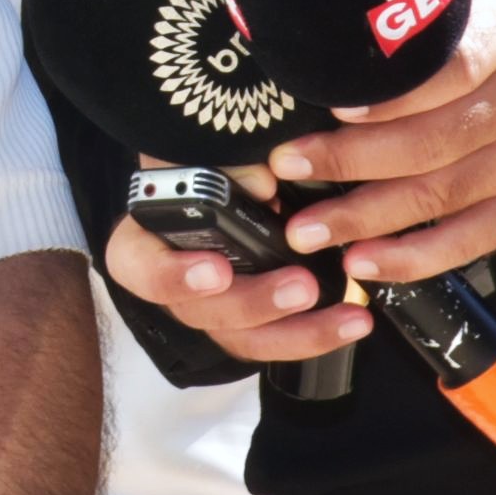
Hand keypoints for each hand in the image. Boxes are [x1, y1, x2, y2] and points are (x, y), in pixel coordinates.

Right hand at [102, 157, 372, 364]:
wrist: (219, 181)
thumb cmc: (201, 166)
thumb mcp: (202, 153)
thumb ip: (226, 164)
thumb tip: (263, 184)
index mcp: (144, 242)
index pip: (141, 269)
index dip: (175, 275)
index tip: (216, 270)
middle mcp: (175, 287)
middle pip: (204, 313)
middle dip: (257, 302)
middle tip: (301, 286)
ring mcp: (214, 312)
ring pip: (248, 339)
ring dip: (300, 331)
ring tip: (347, 315)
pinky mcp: (252, 325)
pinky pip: (279, 341)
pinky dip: (318, 333)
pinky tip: (354, 320)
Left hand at [266, 0, 495, 286]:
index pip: (453, 67)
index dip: (395, 92)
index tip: (335, 102)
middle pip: (433, 141)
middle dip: (351, 160)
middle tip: (287, 167)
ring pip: (442, 194)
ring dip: (368, 218)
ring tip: (309, 229)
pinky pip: (472, 239)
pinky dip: (416, 256)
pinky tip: (366, 264)